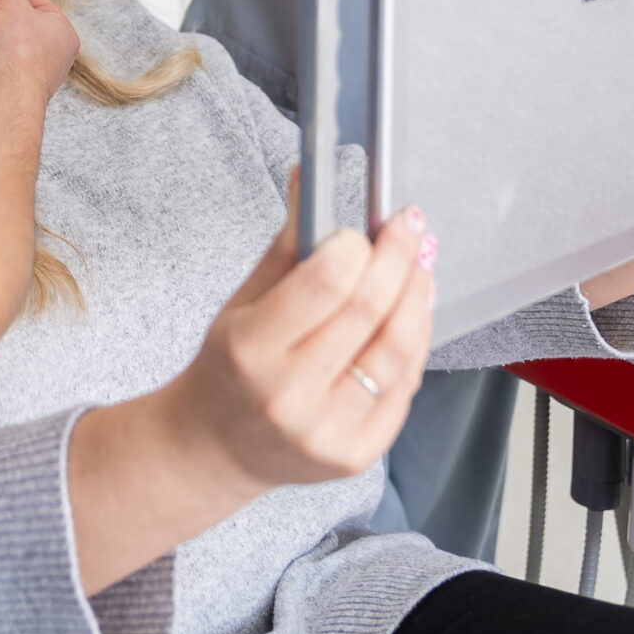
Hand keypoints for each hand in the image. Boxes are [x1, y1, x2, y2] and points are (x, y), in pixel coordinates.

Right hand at [163, 176, 435, 493]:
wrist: (214, 448)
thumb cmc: (228, 368)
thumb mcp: (242, 302)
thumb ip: (287, 245)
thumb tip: (310, 178)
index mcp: (251, 348)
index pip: (325, 283)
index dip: (357, 246)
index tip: (367, 228)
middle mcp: (290, 395)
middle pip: (369, 311)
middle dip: (398, 257)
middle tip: (410, 226)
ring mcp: (327, 431)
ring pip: (398, 350)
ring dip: (418, 298)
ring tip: (420, 266)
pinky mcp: (356, 455)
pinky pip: (404, 388)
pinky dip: (416, 344)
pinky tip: (412, 316)